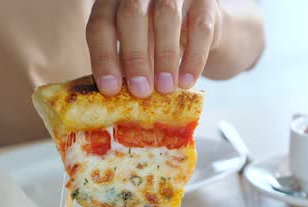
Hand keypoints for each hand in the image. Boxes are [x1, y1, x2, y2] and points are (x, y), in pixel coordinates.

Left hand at [86, 0, 221, 97]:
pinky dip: (193, 59)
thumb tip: (115, 96)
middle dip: (134, 56)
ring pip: (167, 16)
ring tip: (165, 88)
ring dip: (165, 57)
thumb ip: (123, 65)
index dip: (103, 57)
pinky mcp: (205, 2)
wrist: (198, 29)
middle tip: (140, 91)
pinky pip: (200, 28)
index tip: (110, 88)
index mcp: (115, 0)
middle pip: (132, 14)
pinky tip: (186, 82)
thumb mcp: (134, 48)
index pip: (102, 23)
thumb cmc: (154, 40)